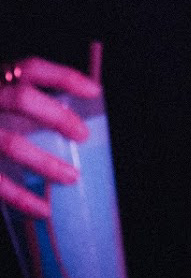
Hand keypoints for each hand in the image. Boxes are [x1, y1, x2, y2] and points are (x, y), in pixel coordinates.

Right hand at [0, 58, 101, 219]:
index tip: (94, 91)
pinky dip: (20, 198)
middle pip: (20, 98)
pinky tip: (42, 209)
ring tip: (71, 177)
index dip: (64, 77)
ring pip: (9, 143)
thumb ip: (17, 103)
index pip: (29, 68)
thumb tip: (69, 120)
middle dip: (57, 116)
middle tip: (82, 135)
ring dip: (44, 162)